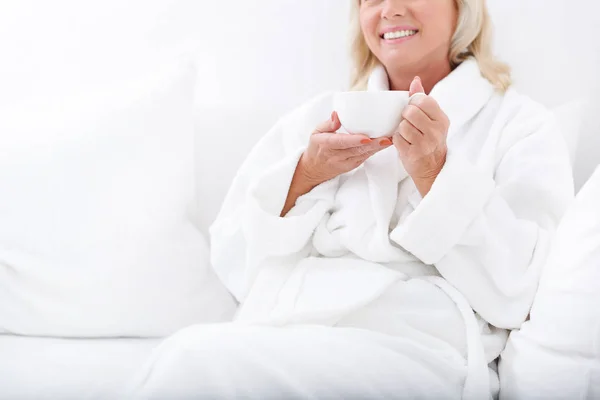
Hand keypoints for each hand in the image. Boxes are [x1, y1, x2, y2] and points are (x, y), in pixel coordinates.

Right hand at [281, 112, 391, 216]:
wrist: (315, 169)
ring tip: (390, 139)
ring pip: (364, 155)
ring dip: (378, 147)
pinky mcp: (354, 165)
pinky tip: (386, 143)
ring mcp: (346, 162)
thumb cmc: (317, 147)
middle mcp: (337, 156)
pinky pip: (366, 156)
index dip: (354, 141)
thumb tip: (337, 113)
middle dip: (373, 145)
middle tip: (387, 138)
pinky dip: (376, 150)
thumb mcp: (316, 132)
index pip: (341, 143)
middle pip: (357, 150)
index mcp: (326, 145)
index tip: (366, 138)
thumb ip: (328, 123)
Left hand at [392, 76, 449, 195]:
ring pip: (402, 125)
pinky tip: (405, 144)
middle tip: (410, 124)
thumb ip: (423, 99)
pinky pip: (396, 138)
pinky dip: (397, 140)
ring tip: (408, 135)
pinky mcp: (413, 154)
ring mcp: (425, 143)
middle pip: (410, 112)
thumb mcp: (432, 119)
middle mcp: (435, 131)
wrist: (433, 168)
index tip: (415, 111)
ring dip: (401, 129)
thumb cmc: (430, 140)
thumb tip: (415, 80)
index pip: (422, 100)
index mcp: (441, 119)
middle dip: (405, 117)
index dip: (413, 104)